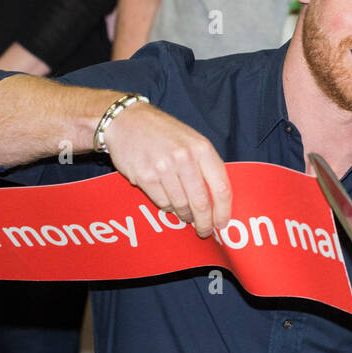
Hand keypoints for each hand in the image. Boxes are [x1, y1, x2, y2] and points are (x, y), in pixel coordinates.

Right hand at [104, 101, 231, 237]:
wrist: (127, 121)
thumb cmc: (164, 134)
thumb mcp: (193, 142)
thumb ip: (206, 167)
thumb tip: (218, 201)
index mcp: (202, 149)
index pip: (221, 187)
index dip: (224, 211)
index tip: (222, 224)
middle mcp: (184, 157)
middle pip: (201, 202)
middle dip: (204, 222)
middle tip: (204, 231)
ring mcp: (163, 167)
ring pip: (180, 205)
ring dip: (184, 215)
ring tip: (185, 214)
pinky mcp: (144, 176)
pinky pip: (162, 202)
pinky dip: (167, 206)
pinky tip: (167, 200)